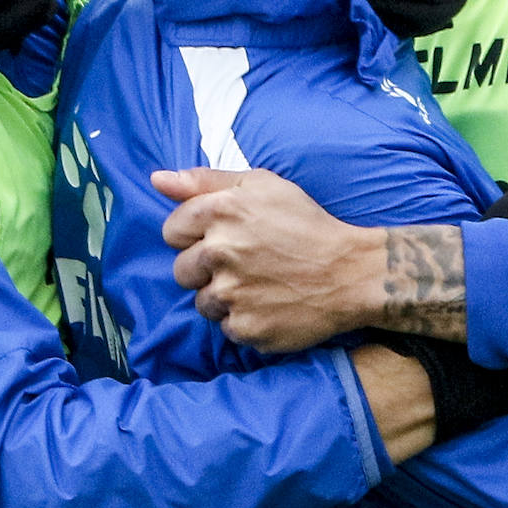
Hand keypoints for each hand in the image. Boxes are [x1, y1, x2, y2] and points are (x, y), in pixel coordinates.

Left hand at [155, 167, 384, 352]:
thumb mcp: (261, 186)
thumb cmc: (305, 223)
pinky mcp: (244, 328)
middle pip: (181, 270)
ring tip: (260, 283)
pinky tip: (269, 303)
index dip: (194, 234)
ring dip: (224, 296)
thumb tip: (157, 179)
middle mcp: (219, 252)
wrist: (350, 272)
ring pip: (202, 302)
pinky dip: (244, 318)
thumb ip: (204, 180)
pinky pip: (226, 326)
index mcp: (220, 211)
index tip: (222, 238)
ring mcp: (231, 294)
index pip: (171, 230)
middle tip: (244, 262)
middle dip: (205, 268)